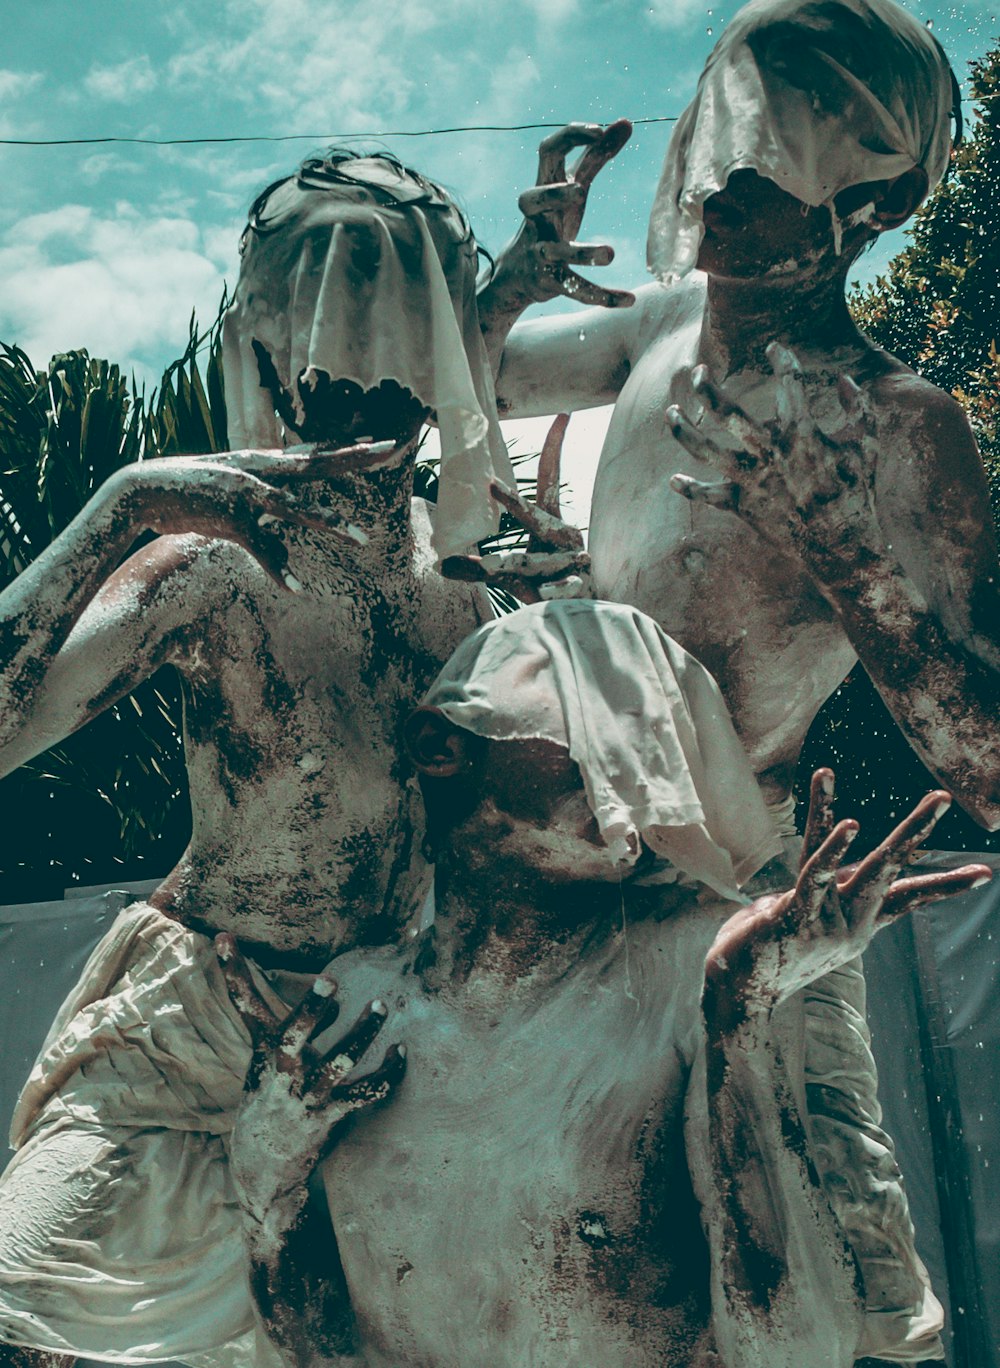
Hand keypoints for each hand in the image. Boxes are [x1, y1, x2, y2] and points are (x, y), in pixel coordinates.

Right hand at [109, 440, 396, 589]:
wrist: (141, 490)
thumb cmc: (189, 488)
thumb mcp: (228, 481)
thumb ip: (258, 488)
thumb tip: (279, 500)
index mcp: (259, 461)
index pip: (311, 451)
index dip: (345, 446)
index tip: (379, 441)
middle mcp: (257, 471)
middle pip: (315, 463)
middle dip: (354, 457)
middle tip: (391, 449)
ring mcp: (244, 493)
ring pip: (295, 508)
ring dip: (330, 523)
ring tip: (362, 539)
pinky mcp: (228, 519)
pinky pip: (261, 548)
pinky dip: (279, 569)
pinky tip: (298, 588)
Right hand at [216, 934, 405, 1223]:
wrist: (261, 1167)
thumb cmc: (268, 1100)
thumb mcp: (268, 1062)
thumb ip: (295, 1028)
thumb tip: (330, 998)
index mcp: (264, 1053)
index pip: (245, 1005)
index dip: (233, 971)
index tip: (223, 937)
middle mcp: (282, 1074)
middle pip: (292, 1037)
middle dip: (309, 1010)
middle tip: (330, 981)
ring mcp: (306, 1097)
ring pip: (336, 1065)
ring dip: (361, 1036)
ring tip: (381, 1006)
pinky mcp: (329, 1118)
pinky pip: (364, 1094)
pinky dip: (387, 1072)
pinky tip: (401, 1052)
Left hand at [440, 414, 590, 601]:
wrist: (579, 610)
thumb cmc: (545, 583)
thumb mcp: (510, 575)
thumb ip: (478, 570)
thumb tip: (441, 563)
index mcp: (549, 523)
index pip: (550, 479)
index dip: (554, 449)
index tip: (562, 416)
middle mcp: (563, 535)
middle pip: (537, 516)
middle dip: (514, 505)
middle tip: (491, 486)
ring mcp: (572, 560)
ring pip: (544, 557)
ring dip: (521, 563)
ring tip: (492, 564)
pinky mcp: (578, 585)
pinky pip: (563, 587)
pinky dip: (555, 590)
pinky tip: (547, 593)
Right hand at [484, 121, 634, 313]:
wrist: (517, 276)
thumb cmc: (550, 221)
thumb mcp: (571, 188)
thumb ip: (597, 156)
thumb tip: (626, 121)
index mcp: (543, 188)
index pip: (547, 152)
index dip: (570, 137)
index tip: (600, 130)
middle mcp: (536, 219)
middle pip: (530, 199)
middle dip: (553, 195)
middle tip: (579, 191)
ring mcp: (540, 251)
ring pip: (556, 252)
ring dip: (582, 252)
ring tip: (610, 253)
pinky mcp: (549, 281)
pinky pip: (576, 289)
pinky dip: (602, 296)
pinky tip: (628, 300)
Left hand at [667, 345, 882, 575]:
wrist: (841, 548)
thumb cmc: (857, 493)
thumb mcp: (868, 446)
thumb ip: (860, 408)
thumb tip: (843, 378)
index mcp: (804, 434)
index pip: (789, 384)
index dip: (783, 359)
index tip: (774, 348)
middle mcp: (771, 454)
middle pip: (729, 414)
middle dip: (708, 390)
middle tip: (697, 372)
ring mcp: (752, 481)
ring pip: (707, 452)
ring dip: (684, 432)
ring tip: (671, 413)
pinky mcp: (743, 506)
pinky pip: (708, 497)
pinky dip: (690, 489)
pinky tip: (673, 480)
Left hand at [704, 769, 991, 1032]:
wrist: (735, 993)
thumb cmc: (765, 951)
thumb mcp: (798, 916)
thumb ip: (814, 888)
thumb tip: (823, 867)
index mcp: (856, 923)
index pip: (906, 898)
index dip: (942, 885)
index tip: (984, 874)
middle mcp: (850, 922)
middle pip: (893, 871)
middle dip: (919, 832)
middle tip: (943, 797)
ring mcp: (828, 921)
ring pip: (871, 869)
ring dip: (902, 834)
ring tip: (930, 803)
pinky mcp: (797, 916)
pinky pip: (818, 875)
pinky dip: (834, 846)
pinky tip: (853, 823)